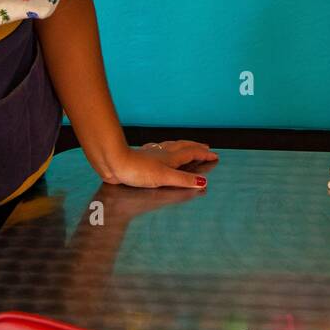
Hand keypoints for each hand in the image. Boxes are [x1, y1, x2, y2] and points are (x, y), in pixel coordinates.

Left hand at [99, 139, 217, 189]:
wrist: (115, 162)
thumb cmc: (138, 170)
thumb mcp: (164, 177)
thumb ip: (183, 180)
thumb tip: (203, 182)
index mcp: (171, 158)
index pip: (192, 153)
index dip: (204, 154)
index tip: (214, 155)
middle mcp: (163, 153)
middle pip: (183, 146)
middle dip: (196, 147)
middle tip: (205, 147)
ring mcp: (152, 154)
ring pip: (171, 146)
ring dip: (182, 146)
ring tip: (187, 146)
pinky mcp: (142, 157)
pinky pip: (159, 149)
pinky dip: (166, 149)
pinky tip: (160, 150)